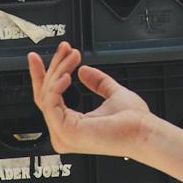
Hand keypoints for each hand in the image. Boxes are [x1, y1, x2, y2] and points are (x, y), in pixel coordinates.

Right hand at [27, 43, 153, 158]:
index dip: (42, 76)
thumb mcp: (112, 94)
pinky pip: (51, 101)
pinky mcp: (65, 131)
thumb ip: (98, 82)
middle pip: (45, 94)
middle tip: (63, 48)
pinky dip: (57, 84)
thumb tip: (84, 70)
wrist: (144, 131)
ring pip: (47, 94)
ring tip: (73, 56)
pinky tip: (68, 73)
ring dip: (60, 69)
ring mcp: (63, 134)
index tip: (38, 59)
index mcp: (72, 127)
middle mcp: (64, 133)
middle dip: (52, 66)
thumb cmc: (135, 122)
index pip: (49, 100)